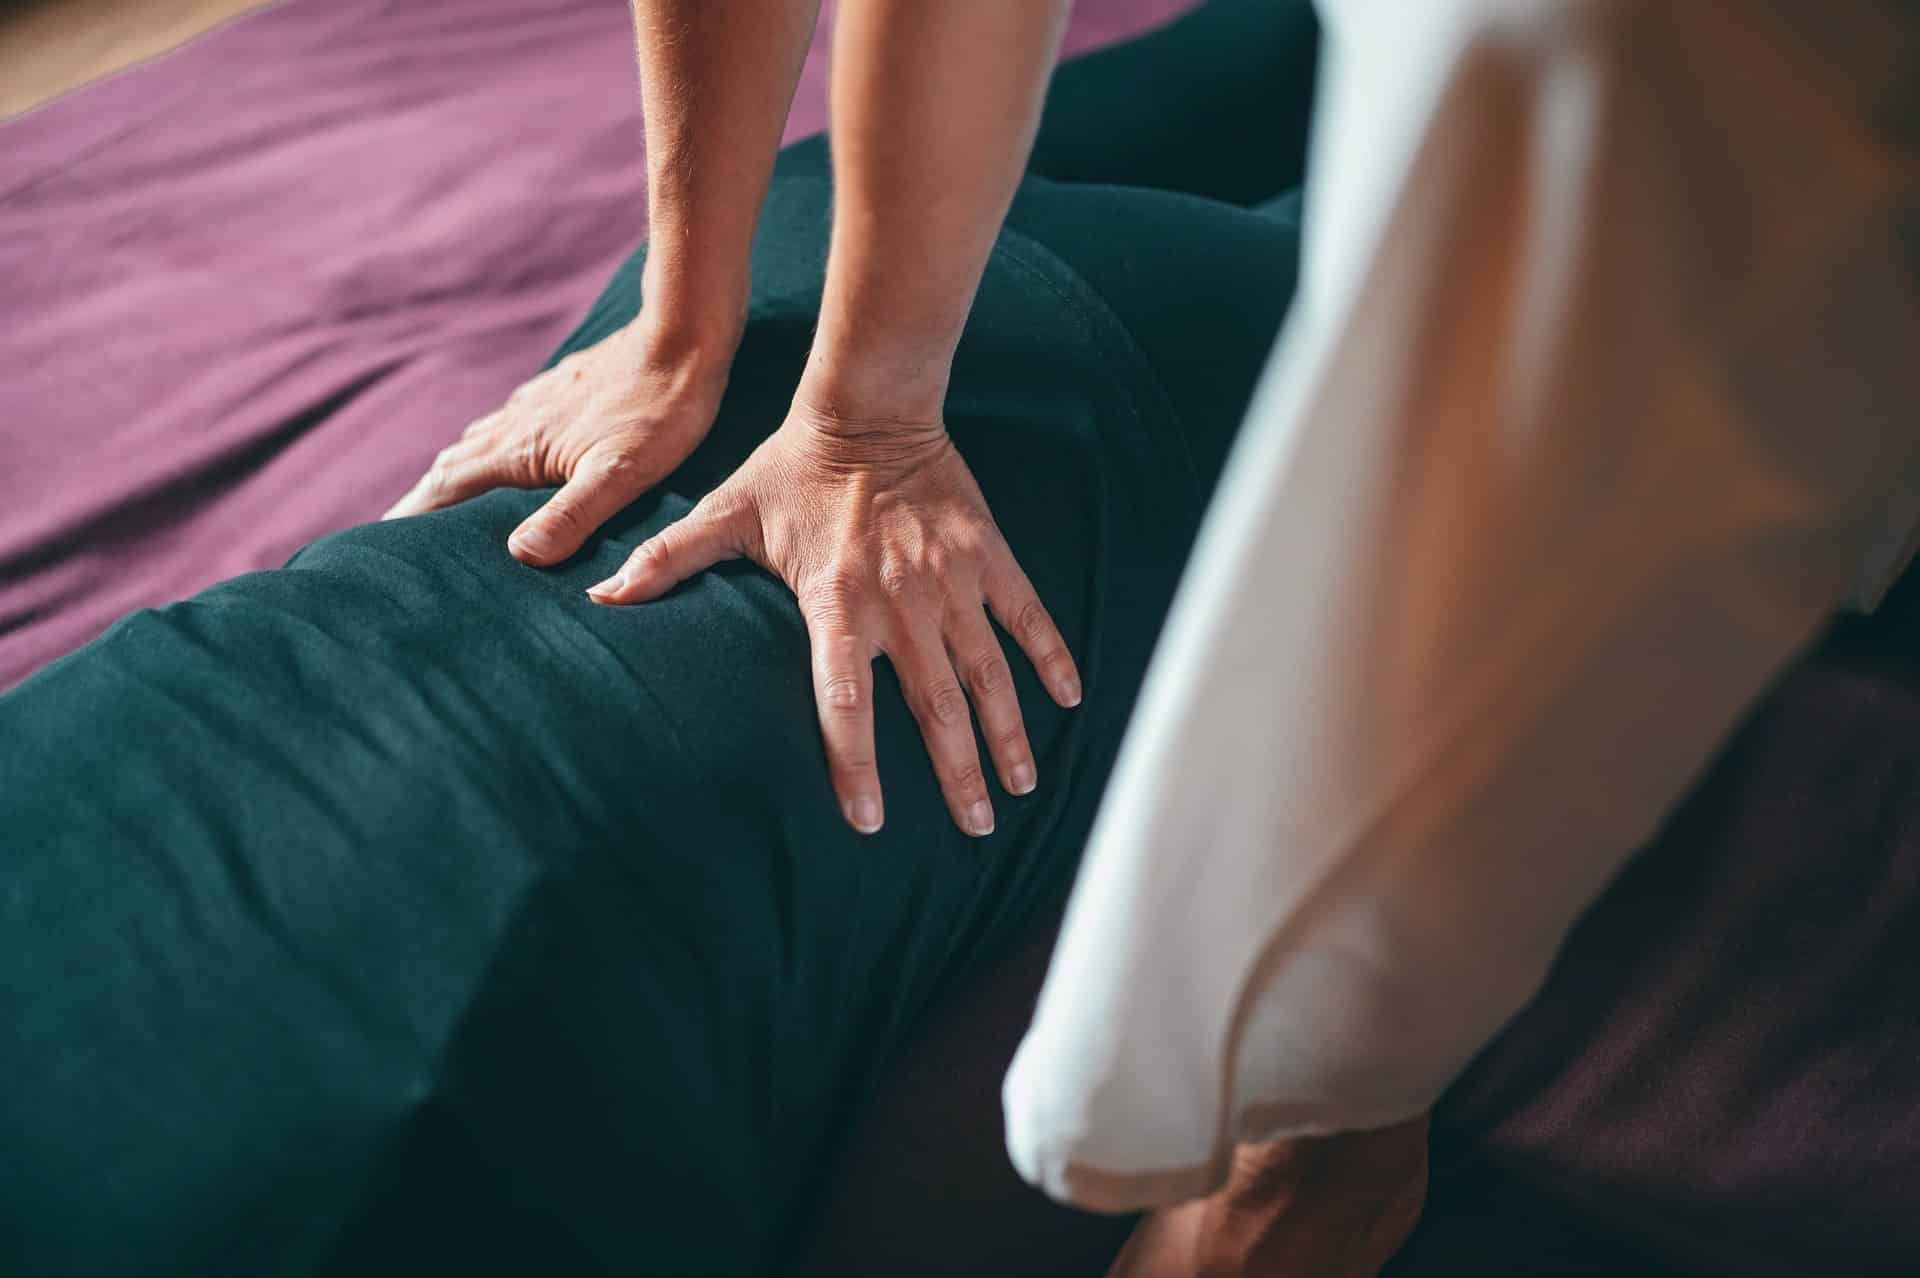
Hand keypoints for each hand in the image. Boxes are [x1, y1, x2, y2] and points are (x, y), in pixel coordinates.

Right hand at [384, 319, 731, 563]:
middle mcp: (516, 422)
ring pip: (479, 443)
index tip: (383, 546)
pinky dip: (491, 450)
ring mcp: (537, 403)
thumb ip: (571, 515)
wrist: (683, 336)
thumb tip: (521, 554)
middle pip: (453, 466)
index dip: (414, 518)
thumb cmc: (659, 411)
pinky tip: (507, 456)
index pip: (447, 489)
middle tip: (401, 536)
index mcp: (521, 447)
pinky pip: (508, 426)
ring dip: (455, 475)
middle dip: (425, 502)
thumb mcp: (620, 473)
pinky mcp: (561, 392)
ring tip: (444, 505)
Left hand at [586, 403, 1082, 837]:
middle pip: (934, 705)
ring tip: (1020, 789)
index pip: (846, 702)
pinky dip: (1051, 658)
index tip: (868, 821)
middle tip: (972, 827)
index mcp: (838, 602)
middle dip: (956, 772)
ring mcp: (952, 581)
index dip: (856, 765)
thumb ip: (665, 560)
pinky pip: (1027, 616)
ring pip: (987, 673)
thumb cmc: (790, 469)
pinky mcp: (988, 557)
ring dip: (1006, 734)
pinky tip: (1070, 703)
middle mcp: (902, 602)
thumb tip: (596, 595)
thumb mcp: (723, 514)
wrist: (869, 405)